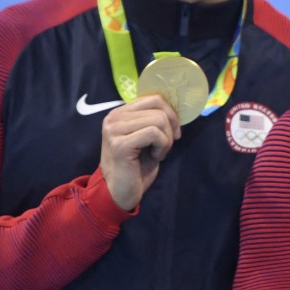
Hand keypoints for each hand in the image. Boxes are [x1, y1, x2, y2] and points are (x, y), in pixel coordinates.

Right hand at [99, 95, 180, 210]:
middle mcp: (113, 117)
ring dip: (166, 139)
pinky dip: (162, 146)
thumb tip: (175, 109)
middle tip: (165, 146)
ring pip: (158, 120)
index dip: (171, 114)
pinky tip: (155, 157)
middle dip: (170, 128)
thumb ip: (153, 119)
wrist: (121, 191)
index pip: (154, 98)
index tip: (174, 132)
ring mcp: (114, 130)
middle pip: (158, 108)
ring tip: (158, 153)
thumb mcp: (147, 136)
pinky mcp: (120, 144)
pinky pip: (154, 133)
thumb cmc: (137, 165)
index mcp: (120, 112)